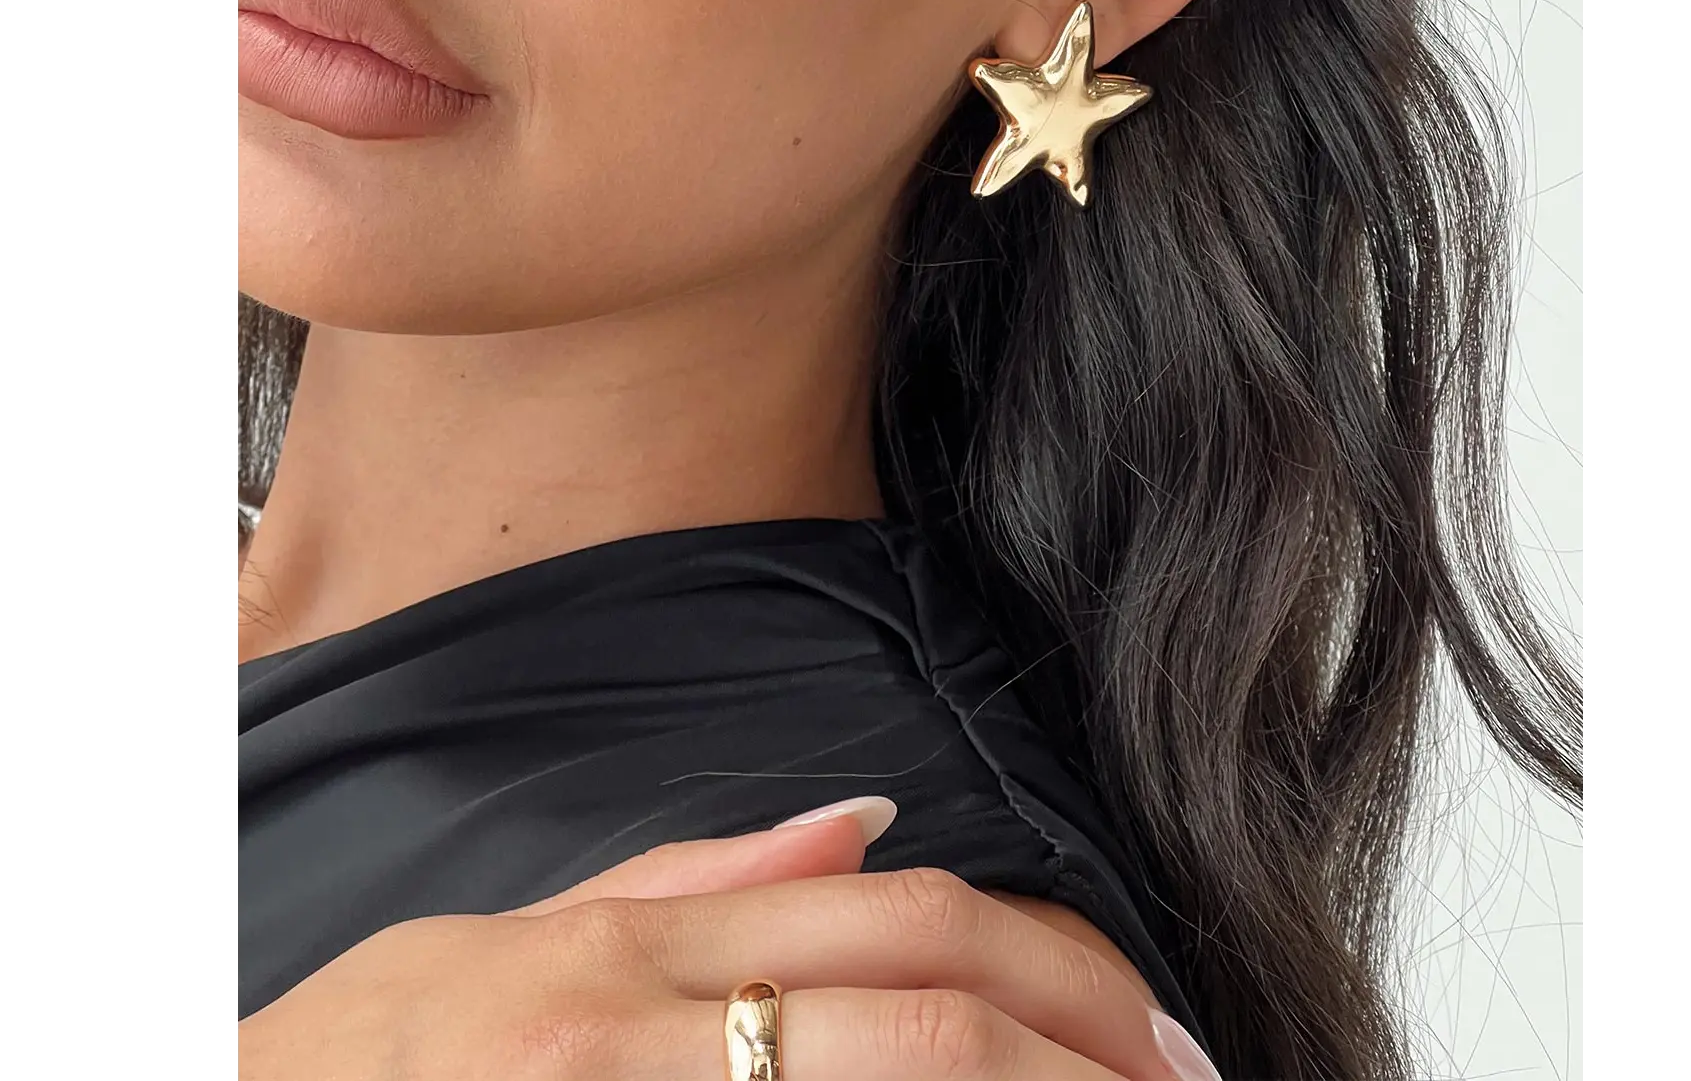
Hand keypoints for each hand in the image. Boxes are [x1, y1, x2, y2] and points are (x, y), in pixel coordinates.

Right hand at [237, 795, 1216, 1078]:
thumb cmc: (353, 1071)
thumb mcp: (498, 947)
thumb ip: (685, 883)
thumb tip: (853, 825)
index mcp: (636, 953)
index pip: (901, 919)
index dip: (1051, 960)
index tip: (1146, 1021)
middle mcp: (646, 1029)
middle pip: (925, 1015)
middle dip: (1085, 1054)